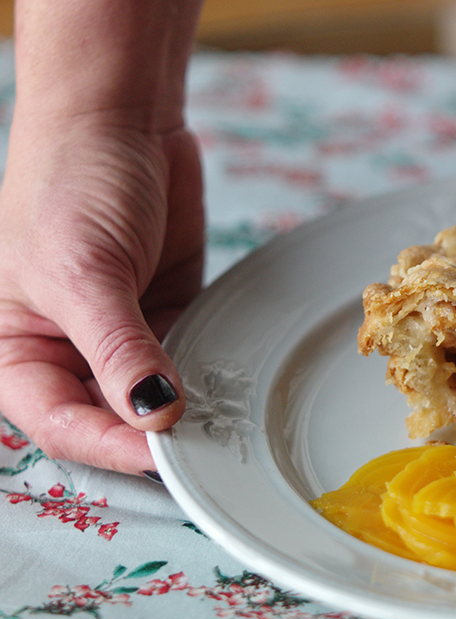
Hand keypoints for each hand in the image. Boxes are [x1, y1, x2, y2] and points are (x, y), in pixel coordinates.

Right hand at [0, 116, 203, 473]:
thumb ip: (117, 348)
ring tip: (222, 424)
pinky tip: (229, 386)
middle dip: (152, 436)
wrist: (119, 119)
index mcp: (16, 350)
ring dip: (186, 411)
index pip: (61, 424)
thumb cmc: (70, 180)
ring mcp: (121, 335)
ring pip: (154, 398)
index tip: (161, 456)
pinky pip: (188, 361)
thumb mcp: (84, 272)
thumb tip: (152, 412)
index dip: (109, 446)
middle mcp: (66, 350)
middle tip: (202, 449)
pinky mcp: (166, 315)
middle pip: (110, 420)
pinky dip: (207, 376)